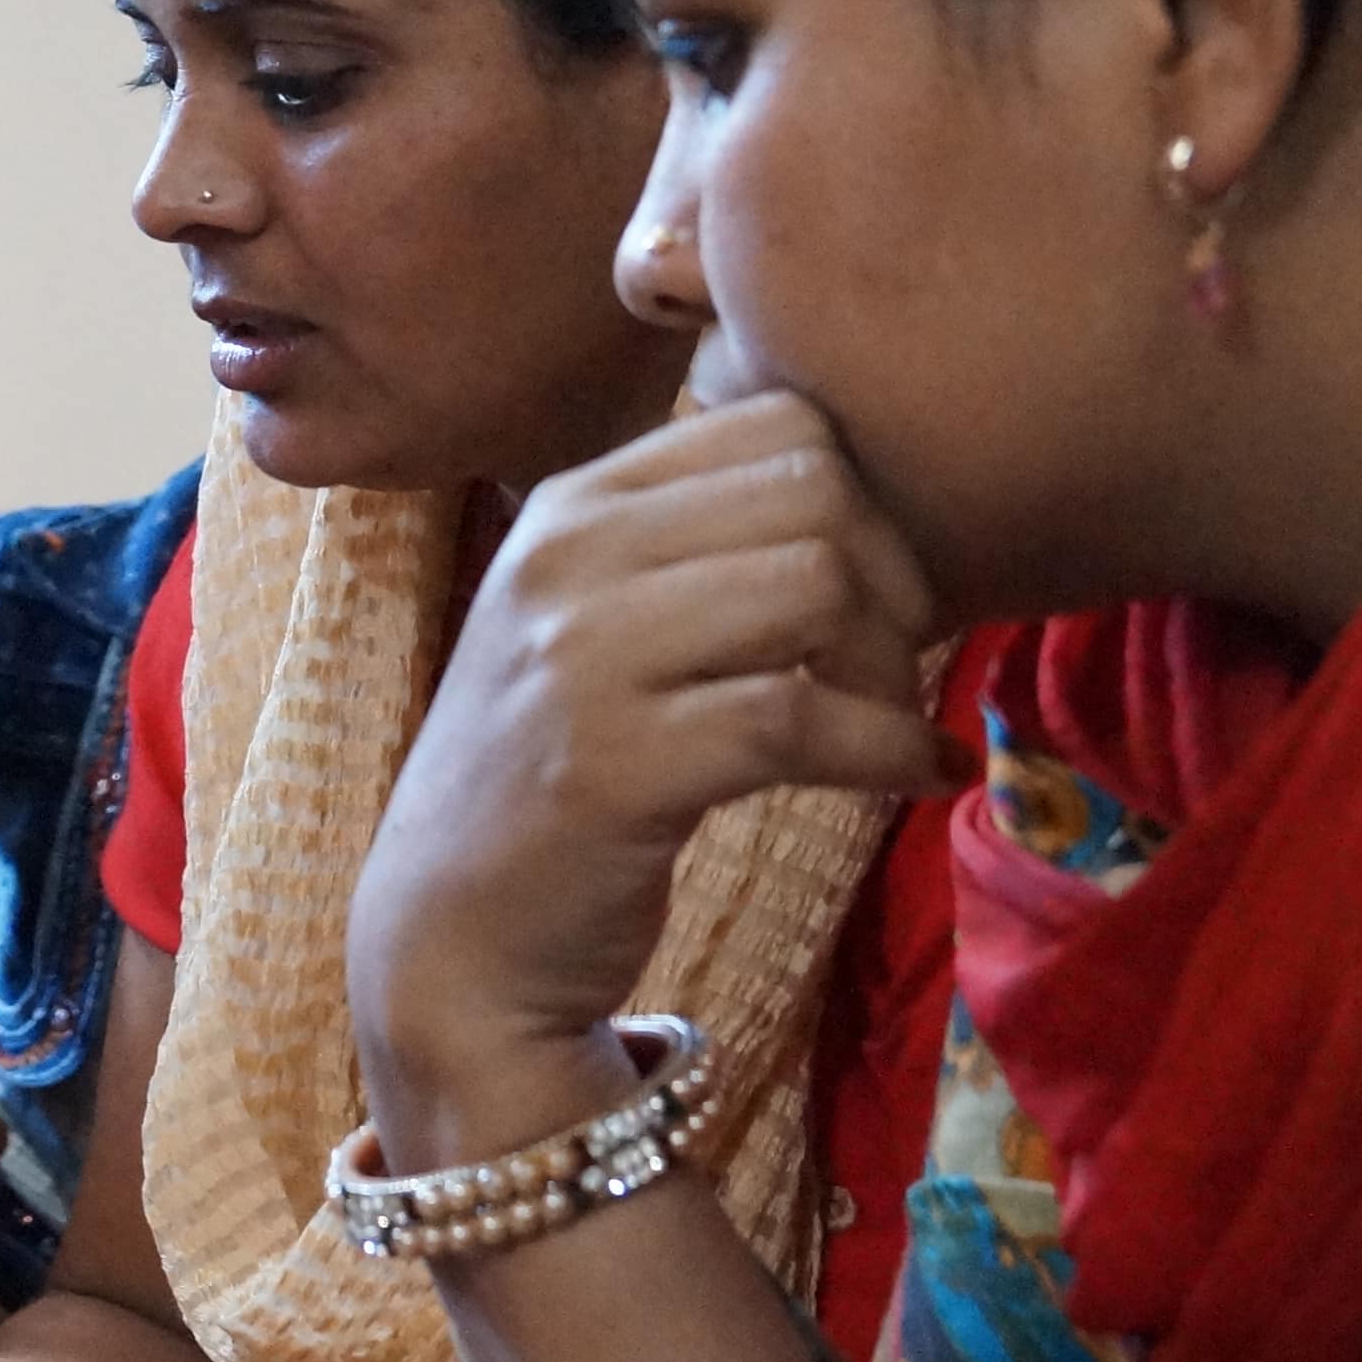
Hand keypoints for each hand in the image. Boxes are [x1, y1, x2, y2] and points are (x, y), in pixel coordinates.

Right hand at [351, 396, 947, 1156]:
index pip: (782, 419)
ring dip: (890, 665)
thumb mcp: (593, 624)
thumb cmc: (549, 779)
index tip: (873, 591)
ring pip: (818, 584)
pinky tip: (913, 775)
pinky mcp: (614, 765)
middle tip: (890, 668)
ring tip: (885, 725)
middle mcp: (563, 559)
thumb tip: (876, 499)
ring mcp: (579, 659)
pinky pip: (802, 716)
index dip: (869, 499)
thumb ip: (694, 547)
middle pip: (816, 491)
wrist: (449, 941)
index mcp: (568, 506)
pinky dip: (888, 747)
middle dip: (896, 578)